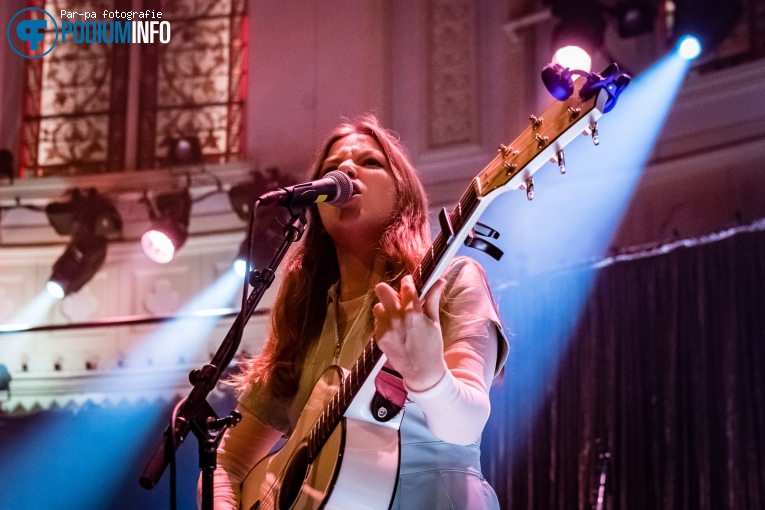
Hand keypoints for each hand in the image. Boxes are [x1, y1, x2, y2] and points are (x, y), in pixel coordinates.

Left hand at [373, 275, 447, 391]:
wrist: (422, 372)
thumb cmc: (432, 346)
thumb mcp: (434, 321)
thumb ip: (432, 299)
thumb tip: (439, 281)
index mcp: (413, 312)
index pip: (405, 286)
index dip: (407, 282)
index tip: (409, 283)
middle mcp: (396, 318)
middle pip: (381, 289)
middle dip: (389, 291)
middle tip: (399, 299)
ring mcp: (385, 328)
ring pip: (378, 306)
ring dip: (386, 308)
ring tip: (397, 317)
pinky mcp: (379, 337)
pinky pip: (378, 321)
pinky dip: (385, 322)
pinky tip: (395, 330)